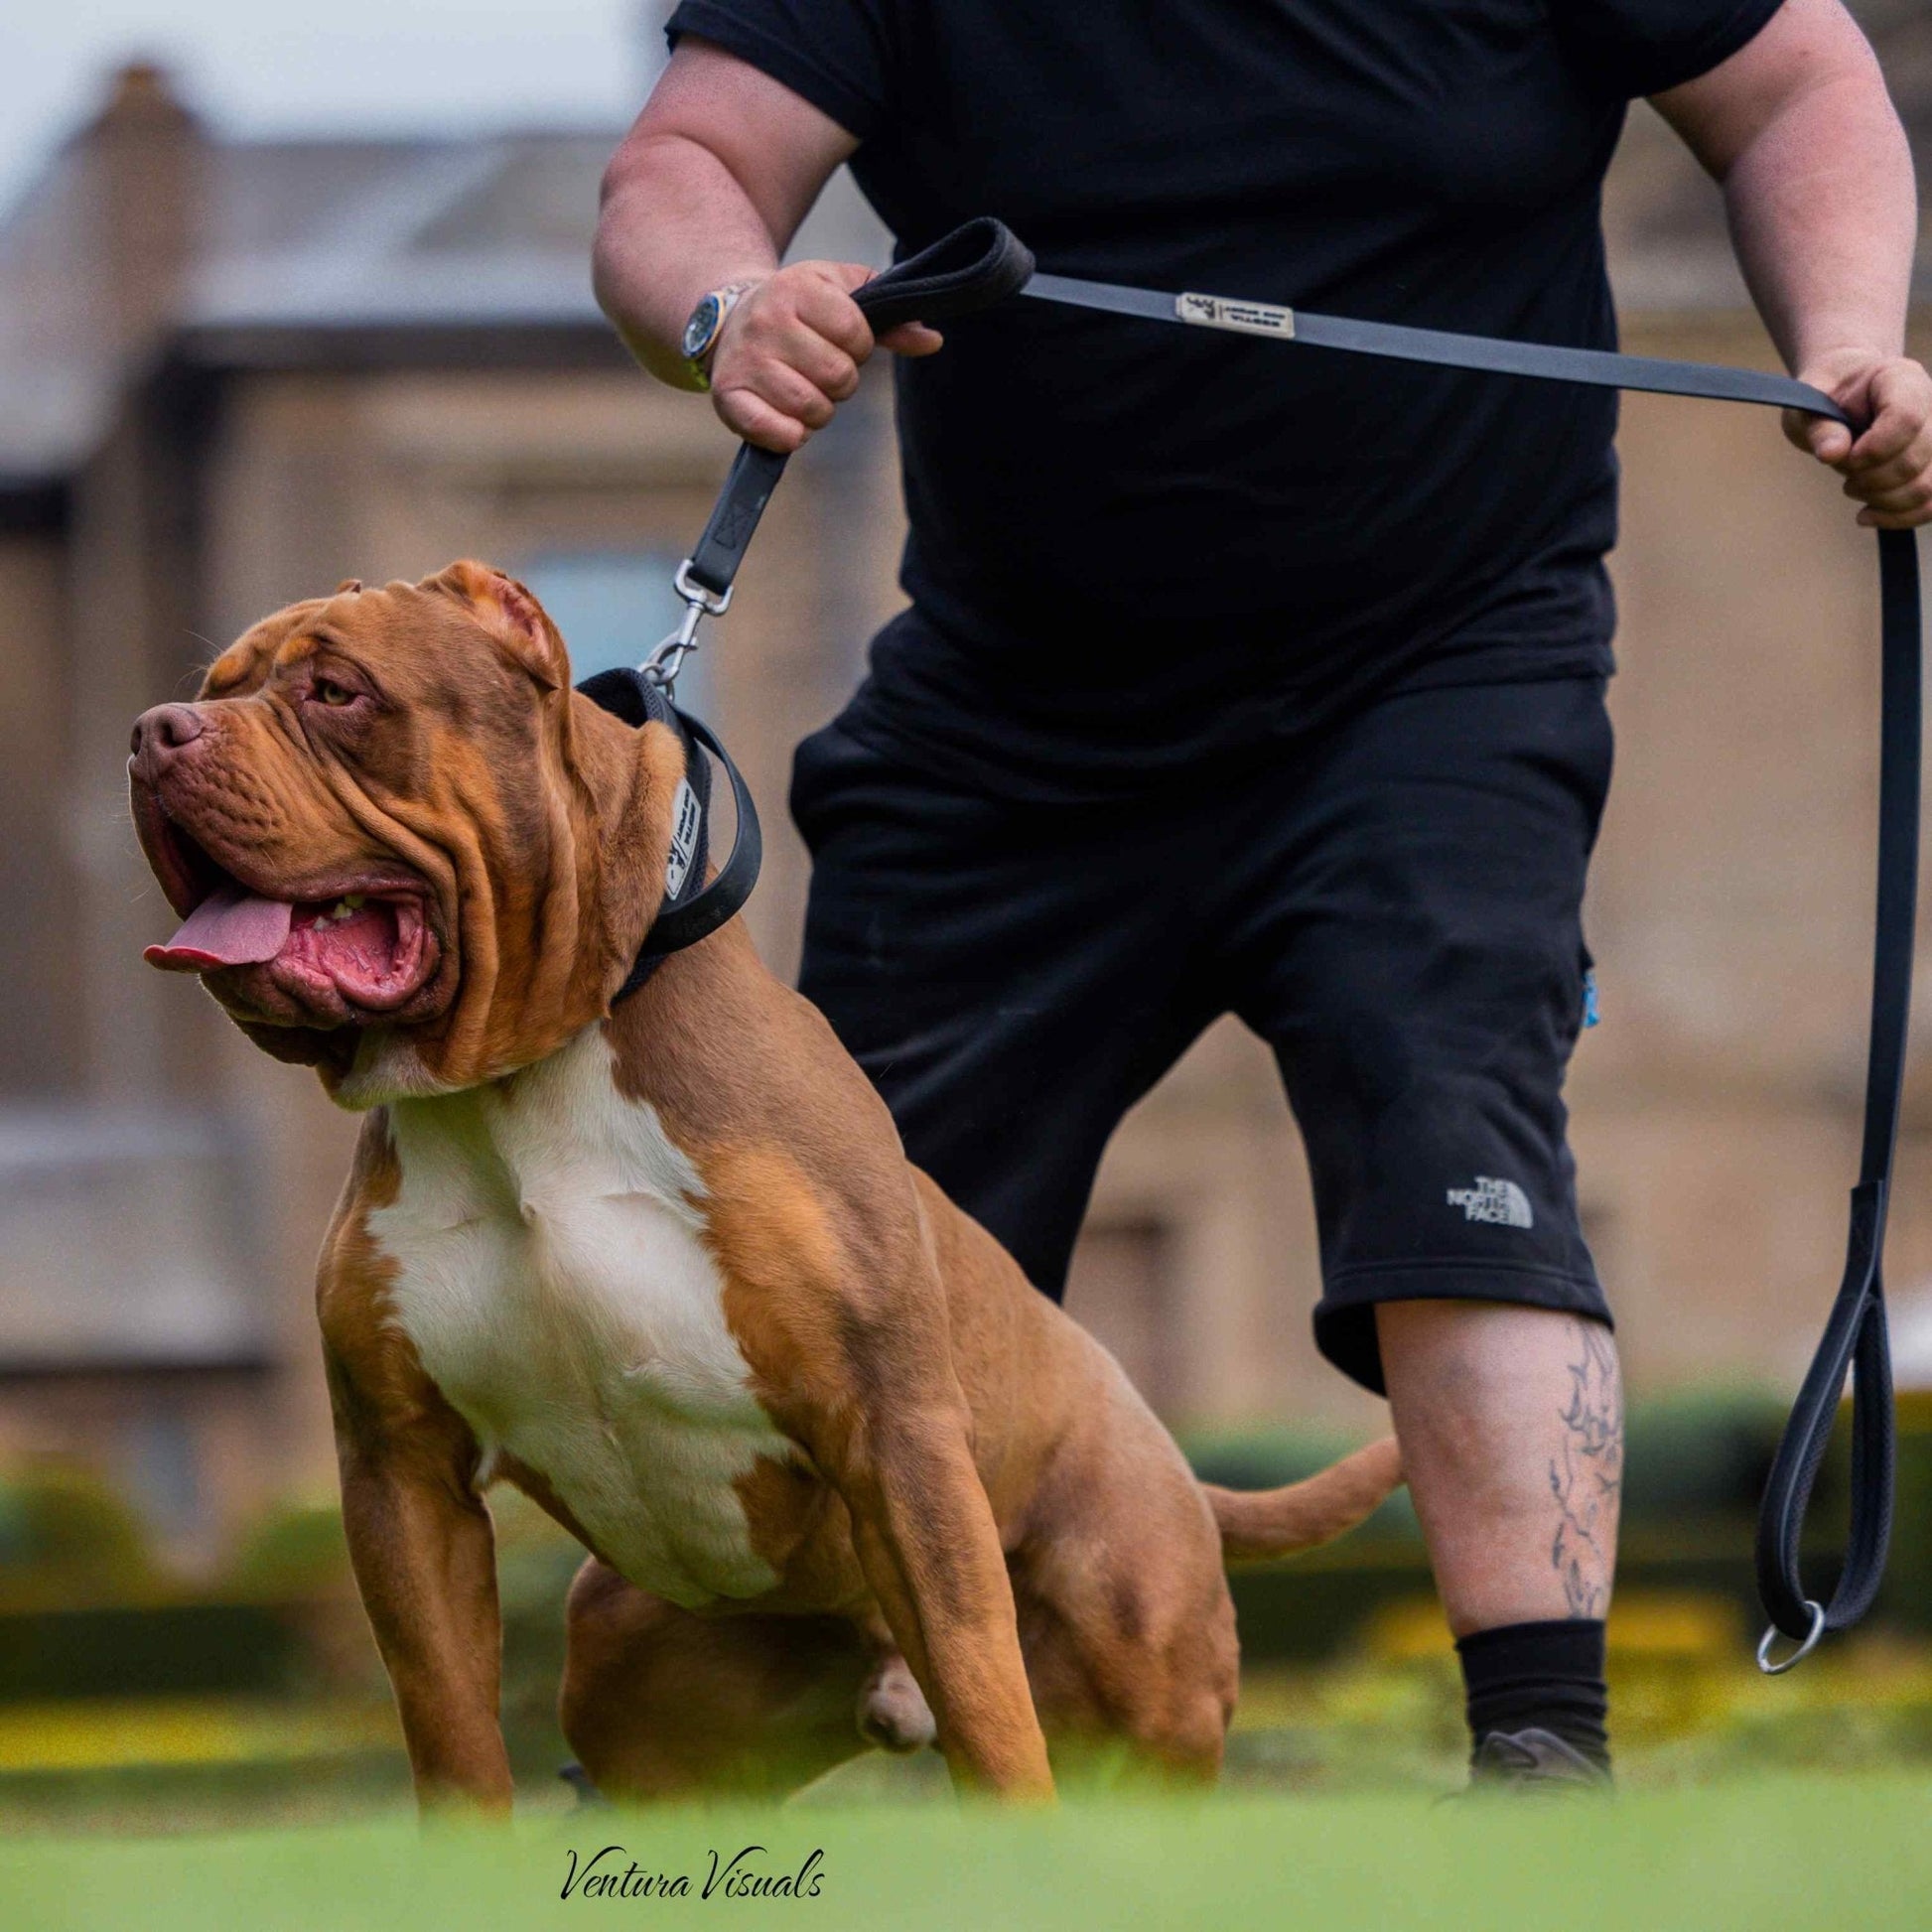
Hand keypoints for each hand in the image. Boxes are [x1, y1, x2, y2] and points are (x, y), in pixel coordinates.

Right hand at [708, 260, 943, 452]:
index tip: (842, 342)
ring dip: (818, 410)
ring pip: (813, 408)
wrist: (727, 319)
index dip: (858, 347)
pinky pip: (775, 432)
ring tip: (803, 390)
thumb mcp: (840, 296)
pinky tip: (789, 420)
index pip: (855, 333)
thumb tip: (932, 341)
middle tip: (820, 370)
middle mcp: (768, 320)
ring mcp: (746, 359)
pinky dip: (791, 436)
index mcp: (799, 287)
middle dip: (840, 381)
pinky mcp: (728, 394)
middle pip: (838, 375)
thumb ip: (889, 320)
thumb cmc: (797, 310)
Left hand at [1784, 350, 1931, 528]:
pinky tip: (1866, 515)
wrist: (1845, 395)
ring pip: (1927, 487)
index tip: (1845, 457)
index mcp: (1901, 380)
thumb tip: (1832, 453)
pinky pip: (1931, 504)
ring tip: (1853, 487)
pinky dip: (1899, 517)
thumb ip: (1821, 428)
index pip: (1907, 418)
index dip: (1875, 448)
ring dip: (1882, 499)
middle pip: (1915, 459)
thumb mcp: (1809, 405)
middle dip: (1870, 479)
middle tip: (1844, 472)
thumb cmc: (1826, 397)